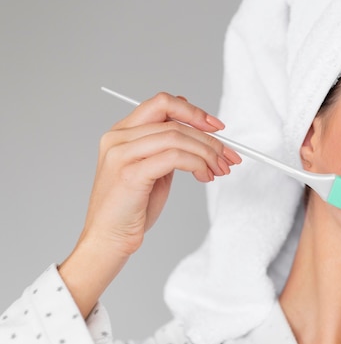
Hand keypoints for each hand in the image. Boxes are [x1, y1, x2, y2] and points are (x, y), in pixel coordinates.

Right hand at [59, 92, 240, 315]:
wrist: (108, 240)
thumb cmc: (132, 209)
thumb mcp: (153, 170)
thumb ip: (168, 149)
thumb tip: (201, 134)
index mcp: (122, 132)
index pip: (162, 104)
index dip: (193, 112)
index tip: (217, 128)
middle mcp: (118, 138)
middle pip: (174, 121)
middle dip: (209, 138)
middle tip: (229, 156)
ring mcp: (121, 154)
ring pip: (177, 137)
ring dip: (207, 153)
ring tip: (219, 170)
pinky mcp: (130, 173)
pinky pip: (174, 157)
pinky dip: (197, 164)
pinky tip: (204, 177)